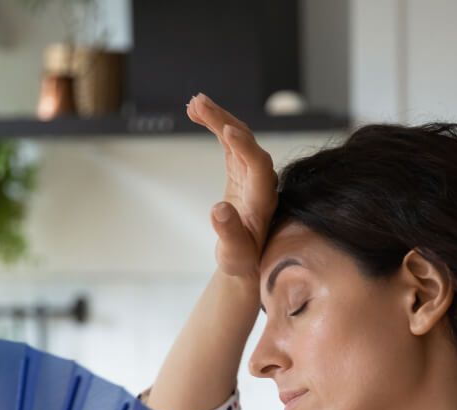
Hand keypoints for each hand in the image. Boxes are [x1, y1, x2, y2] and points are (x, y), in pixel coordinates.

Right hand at [187, 93, 277, 282]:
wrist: (247, 260)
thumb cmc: (242, 259)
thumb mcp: (235, 254)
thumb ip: (229, 233)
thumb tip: (218, 210)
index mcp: (263, 200)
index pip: (258, 166)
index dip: (245, 147)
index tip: (228, 130)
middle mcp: (261, 182)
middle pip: (247, 144)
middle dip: (225, 121)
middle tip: (199, 103)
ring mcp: (251, 173)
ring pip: (237, 138)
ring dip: (217, 118)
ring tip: (193, 102)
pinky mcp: (239, 170)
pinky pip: (228, 142)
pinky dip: (214, 126)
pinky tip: (195, 113)